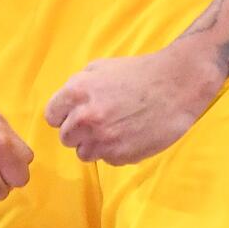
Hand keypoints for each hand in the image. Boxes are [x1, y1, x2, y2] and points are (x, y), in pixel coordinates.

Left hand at [44, 44, 221, 165]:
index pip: (51, 116)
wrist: (176, 85)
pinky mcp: (121, 155)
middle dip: (79, 131)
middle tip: (100, 120)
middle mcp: (86, 117)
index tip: (76, 113)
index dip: (64, 115)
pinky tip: (129, 135)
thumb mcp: (102, 67)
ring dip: (95, 144)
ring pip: (84, 153)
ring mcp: (103, 139)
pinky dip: (115, 151)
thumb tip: (65, 106)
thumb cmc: (139, 72)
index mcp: (77, 91)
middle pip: (66, 138)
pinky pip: (107, 160)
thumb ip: (78, 86)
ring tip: (115, 129)